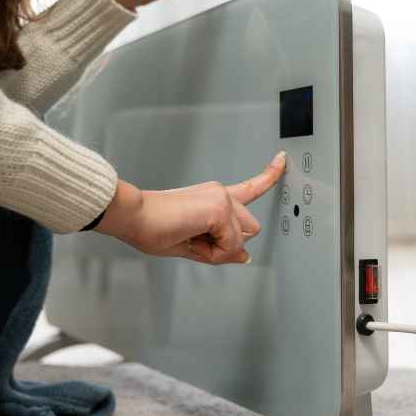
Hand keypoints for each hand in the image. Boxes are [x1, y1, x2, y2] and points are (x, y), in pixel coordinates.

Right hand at [95, 151, 286, 263]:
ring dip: (219, 249)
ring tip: (189, 239)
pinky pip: (230, 245)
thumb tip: (245, 256)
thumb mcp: (193, 245)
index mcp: (214, 197)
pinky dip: (213, 252)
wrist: (133, 217)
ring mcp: (221, 198)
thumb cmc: (151, 226)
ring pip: (241, 239)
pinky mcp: (220, 209)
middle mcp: (220, 193)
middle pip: (250, 229)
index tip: (282, 160)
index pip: (250, 187)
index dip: (270, 175)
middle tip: (195, 241)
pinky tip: (192, 238)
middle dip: (227, 245)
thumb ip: (222, 249)